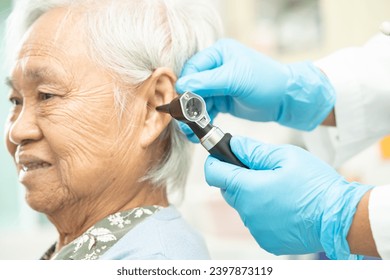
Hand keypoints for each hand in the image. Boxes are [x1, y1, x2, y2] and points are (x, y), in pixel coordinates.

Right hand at [176, 39, 334, 133]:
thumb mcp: (235, 79)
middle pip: (193, 86)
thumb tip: (181, 85)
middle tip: (184, 121)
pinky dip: (202, 119)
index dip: (186, 86)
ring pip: (198, 100)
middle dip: (188, 104)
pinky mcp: (222, 99)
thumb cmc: (266, 81)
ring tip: (191, 130)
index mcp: (218, 54)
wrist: (285, 99)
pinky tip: (199, 130)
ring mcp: (219, 84)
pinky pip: (206, 109)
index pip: (193, 68)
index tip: (181, 103)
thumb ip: (207, 82)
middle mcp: (216, 67)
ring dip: (193, 115)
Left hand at [204, 136, 373, 258]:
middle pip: (228, 189)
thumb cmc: (315, 185)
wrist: (340, 218)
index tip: (221, 154)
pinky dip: (263, 212)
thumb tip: (235, 145)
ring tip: (278, 189)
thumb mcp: (285, 157)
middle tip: (263, 171)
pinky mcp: (267, 240)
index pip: (214, 173)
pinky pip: (256, 221)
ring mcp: (256, 229)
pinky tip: (283, 206)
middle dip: (238, 177)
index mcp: (248, 189)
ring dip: (252, 196)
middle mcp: (247, 212)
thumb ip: (254, 151)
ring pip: (243, 205)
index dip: (216, 160)